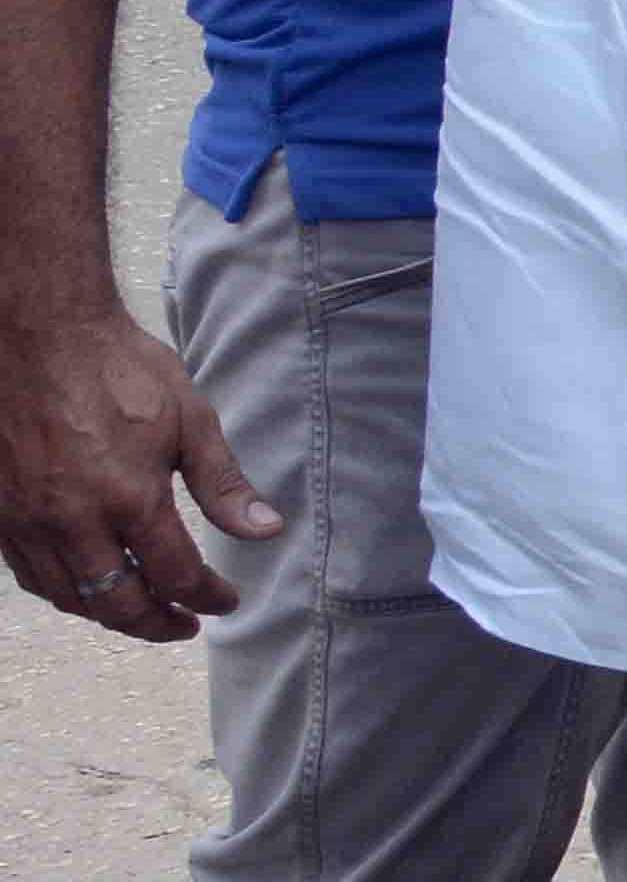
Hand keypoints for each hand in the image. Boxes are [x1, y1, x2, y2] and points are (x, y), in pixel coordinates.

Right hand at [0, 298, 277, 640]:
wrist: (37, 335)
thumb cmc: (117, 368)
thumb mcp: (190, 418)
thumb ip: (224, 484)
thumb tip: (265, 530)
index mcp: (128, 498)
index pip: (176, 575)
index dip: (207, 597)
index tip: (225, 601)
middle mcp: (72, 522)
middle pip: (118, 603)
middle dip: (157, 622)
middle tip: (185, 623)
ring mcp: (27, 522)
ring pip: (70, 597)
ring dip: (110, 613)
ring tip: (143, 609)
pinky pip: (31, 574)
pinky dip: (66, 590)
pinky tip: (89, 583)